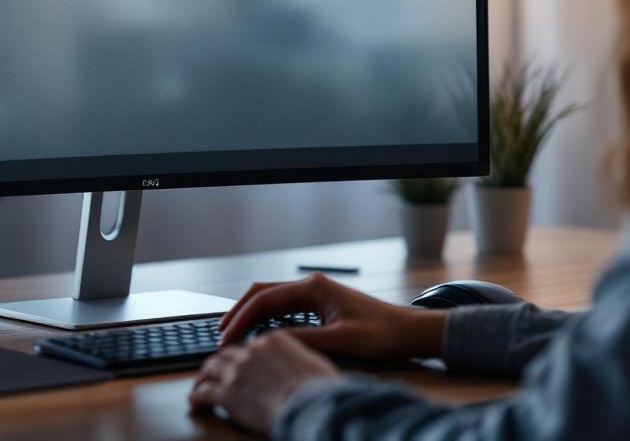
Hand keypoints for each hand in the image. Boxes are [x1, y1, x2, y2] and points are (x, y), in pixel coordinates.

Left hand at [189, 331, 338, 432]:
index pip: (250, 344)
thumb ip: (299, 357)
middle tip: (213, 370)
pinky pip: (203, 392)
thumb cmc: (322, 389)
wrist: (313, 405)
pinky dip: (197, 397)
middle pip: (226, 352)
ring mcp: (237, 371)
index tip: (239, 360)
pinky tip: (195, 403)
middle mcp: (252, 351)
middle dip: (218, 362)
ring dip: (203, 377)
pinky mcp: (227, 392)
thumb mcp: (315, 362)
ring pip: (209, 368)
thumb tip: (299, 362)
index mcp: (273, 340)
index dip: (242, 354)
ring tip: (199, 385)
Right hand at [218, 273, 445, 359]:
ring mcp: (314, 293)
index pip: (264, 299)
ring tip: (234, 335)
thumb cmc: (382, 334)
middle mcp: (311, 285)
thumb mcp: (342, 341)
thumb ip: (305, 340)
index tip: (227, 338)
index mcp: (313, 288)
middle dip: (238, 313)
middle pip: (261, 294)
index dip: (241, 319)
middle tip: (221, 335)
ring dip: (250, 315)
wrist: (408, 331)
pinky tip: (260, 334)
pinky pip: (283, 308)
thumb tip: (268, 343)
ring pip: (271, 299)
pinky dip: (266, 319)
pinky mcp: (319, 304)